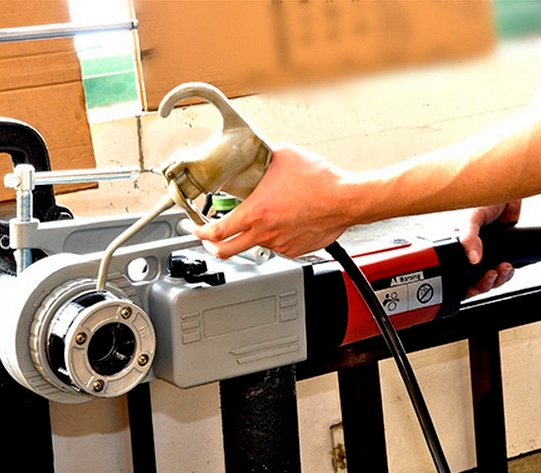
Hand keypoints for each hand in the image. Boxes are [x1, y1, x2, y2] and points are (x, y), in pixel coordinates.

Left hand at [195, 144, 351, 257]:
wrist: (345, 200)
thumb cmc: (319, 181)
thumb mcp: (283, 157)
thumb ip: (263, 158)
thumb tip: (256, 153)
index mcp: (256, 213)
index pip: (216, 232)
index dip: (199, 233)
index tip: (195, 229)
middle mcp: (265, 232)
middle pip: (226, 251)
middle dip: (212, 247)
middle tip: (209, 240)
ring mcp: (280, 243)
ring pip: (255, 245)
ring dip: (249, 235)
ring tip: (258, 220)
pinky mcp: (295, 249)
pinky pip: (278, 245)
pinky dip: (274, 236)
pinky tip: (282, 222)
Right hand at [458, 201, 520, 296]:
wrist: (509, 191)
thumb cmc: (485, 198)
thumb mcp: (473, 217)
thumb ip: (469, 237)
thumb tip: (473, 258)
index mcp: (458, 246)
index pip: (457, 273)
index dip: (464, 285)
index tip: (471, 289)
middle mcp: (471, 252)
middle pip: (474, 280)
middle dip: (483, 284)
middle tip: (489, 277)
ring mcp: (487, 253)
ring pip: (490, 278)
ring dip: (497, 279)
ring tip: (502, 269)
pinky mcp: (503, 252)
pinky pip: (503, 271)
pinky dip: (507, 273)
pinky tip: (508, 266)